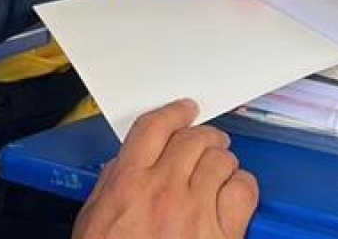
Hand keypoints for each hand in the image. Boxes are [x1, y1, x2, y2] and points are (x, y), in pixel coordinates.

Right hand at [74, 100, 258, 238]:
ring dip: (223, 162)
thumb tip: (127, 163)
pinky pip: (244, 190)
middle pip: (194, 139)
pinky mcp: (223, 233)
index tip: (185, 110)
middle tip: (208, 144)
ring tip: (218, 173)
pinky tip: (233, 195)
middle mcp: (164, 190)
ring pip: (222, 160)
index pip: (155, 127)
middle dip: (203, 137)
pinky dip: (242, 187)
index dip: (174, 112)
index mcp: (128, 184)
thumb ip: (111, 185)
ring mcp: (195, 210)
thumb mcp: (92, 222)